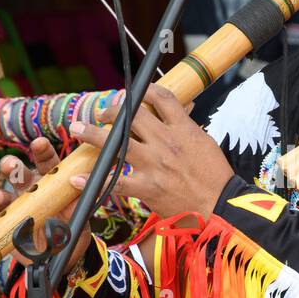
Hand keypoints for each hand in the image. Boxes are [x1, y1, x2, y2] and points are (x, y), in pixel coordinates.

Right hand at [0, 136, 91, 272]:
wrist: (65, 254)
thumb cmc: (72, 225)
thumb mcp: (80, 212)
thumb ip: (80, 199)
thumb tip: (79, 183)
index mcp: (50, 181)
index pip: (46, 161)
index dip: (42, 151)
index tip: (39, 143)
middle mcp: (30, 190)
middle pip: (18, 174)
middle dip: (12, 166)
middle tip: (10, 165)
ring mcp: (16, 208)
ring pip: (2, 196)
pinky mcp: (7, 227)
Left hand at [69, 84, 234, 219]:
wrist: (220, 205)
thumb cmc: (216, 177)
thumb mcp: (206, 143)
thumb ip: (187, 128)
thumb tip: (181, 112)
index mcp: (183, 129)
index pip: (161, 98)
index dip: (143, 91)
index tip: (131, 93)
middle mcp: (165, 142)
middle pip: (132, 114)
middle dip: (112, 110)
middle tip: (102, 112)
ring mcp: (154, 164)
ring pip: (116, 142)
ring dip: (93, 133)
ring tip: (78, 128)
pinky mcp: (147, 187)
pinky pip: (115, 182)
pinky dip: (94, 181)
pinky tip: (78, 180)